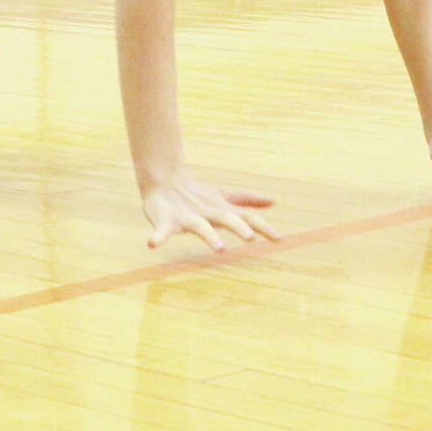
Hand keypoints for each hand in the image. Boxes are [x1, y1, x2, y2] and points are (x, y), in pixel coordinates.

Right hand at [142, 173, 278, 251]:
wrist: (162, 181)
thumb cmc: (198, 194)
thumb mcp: (224, 197)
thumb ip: (247, 199)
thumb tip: (274, 201)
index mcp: (222, 209)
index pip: (246, 216)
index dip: (262, 226)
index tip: (279, 239)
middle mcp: (208, 212)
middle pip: (226, 218)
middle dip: (238, 227)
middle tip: (250, 238)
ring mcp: (188, 216)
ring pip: (200, 227)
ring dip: (210, 237)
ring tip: (220, 248)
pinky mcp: (166, 220)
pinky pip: (162, 230)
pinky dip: (158, 237)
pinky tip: (152, 244)